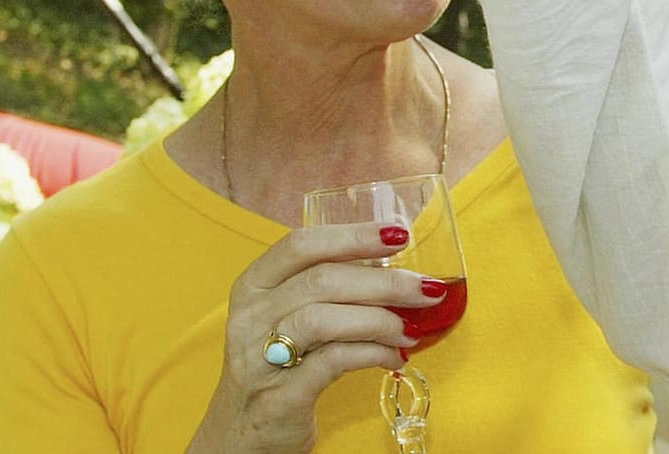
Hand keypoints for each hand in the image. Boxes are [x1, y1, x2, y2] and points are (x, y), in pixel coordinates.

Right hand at [187, 223, 438, 452]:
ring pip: (323, 319)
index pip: (301, 245)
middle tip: (427, 290)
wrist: (241, 436)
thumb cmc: (278, 366)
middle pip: (321, 281)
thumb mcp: (289, 318)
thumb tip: (396, 270)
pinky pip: (334, 361)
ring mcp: (258, 358)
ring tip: (410, 331)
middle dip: (384, 282)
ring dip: (379, 320)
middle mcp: (250, 317)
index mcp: (253, 287)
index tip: (399, 235)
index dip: (353, 235)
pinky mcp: (279, 397)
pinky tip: (394, 358)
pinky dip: (373, 354)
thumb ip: (328, 291)